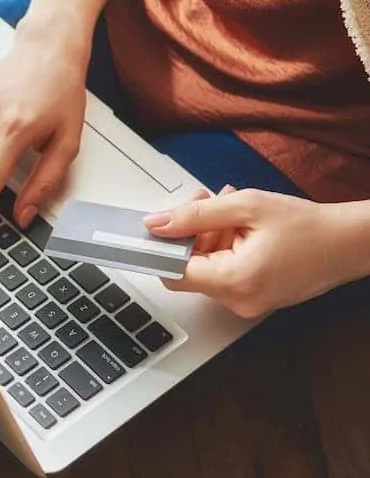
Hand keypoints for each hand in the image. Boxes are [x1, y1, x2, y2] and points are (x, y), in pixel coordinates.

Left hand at [145, 188, 366, 317]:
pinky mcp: (253, 298)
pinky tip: (242, 227)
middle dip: (191, 232)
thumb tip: (157, 223)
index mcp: (234, 281)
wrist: (351, 243)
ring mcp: (246, 303)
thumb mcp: (246, 206)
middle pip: (189, 268)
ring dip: (210, 236)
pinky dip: (225, 248)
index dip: (161, 247)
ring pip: (206, 268)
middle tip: (207, 201)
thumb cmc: (309, 226)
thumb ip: (196, 214)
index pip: (173, 272)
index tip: (155, 229)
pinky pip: (224, 273)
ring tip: (232, 210)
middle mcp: (237, 300)